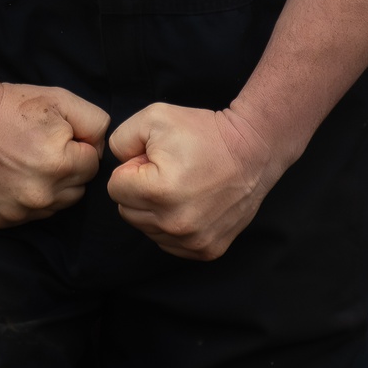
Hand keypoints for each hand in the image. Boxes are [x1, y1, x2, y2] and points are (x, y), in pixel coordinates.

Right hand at [0, 79, 108, 227]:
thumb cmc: (11, 105)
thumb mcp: (62, 99)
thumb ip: (95, 124)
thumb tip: (99, 149)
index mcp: (60, 165)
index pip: (91, 166)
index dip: (77, 147)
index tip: (56, 135)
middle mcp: (40, 195)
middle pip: (76, 190)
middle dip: (67, 170)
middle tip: (41, 147)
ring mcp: (17, 212)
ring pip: (54, 206)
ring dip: (48, 187)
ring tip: (25, 161)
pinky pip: (28, 216)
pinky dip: (24, 199)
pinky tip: (11, 176)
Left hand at [107, 102, 275, 260]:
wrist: (252, 150)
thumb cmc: (204, 132)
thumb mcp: (154, 117)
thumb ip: (120, 140)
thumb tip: (118, 165)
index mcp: (157, 191)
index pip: (114, 188)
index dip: (132, 168)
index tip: (154, 159)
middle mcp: (174, 223)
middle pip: (127, 211)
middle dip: (140, 189)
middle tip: (167, 170)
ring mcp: (192, 241)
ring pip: (147, 228)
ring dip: (155, 208)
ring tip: (181, 185)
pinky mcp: (206, 250)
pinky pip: (169, 243)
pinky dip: (172, 224)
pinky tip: (190, 202)